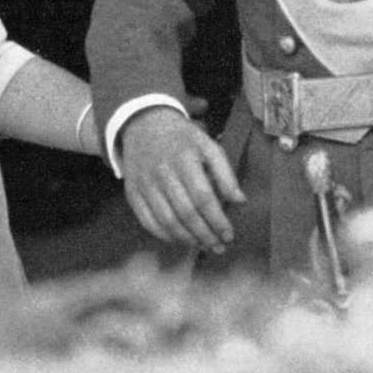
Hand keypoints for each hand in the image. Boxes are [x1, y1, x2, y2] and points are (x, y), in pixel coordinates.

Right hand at [118, 107, 244, 253]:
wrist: (144, 126)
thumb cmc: (182, 139)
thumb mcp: (207, 145)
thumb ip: (225, 172)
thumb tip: (240, 201)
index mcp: (183, 157)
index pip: (203, 197)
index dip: (217, 219)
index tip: (229, 234)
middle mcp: (161, 171)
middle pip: (186, 212)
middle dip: (206, 234)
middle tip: (219, 246)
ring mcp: (144, 184)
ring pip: (167, 221)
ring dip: (188, 240)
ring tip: (204, 246)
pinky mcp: (133, 193)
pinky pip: (148, 222)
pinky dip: (166, 236)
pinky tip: (182, 240)